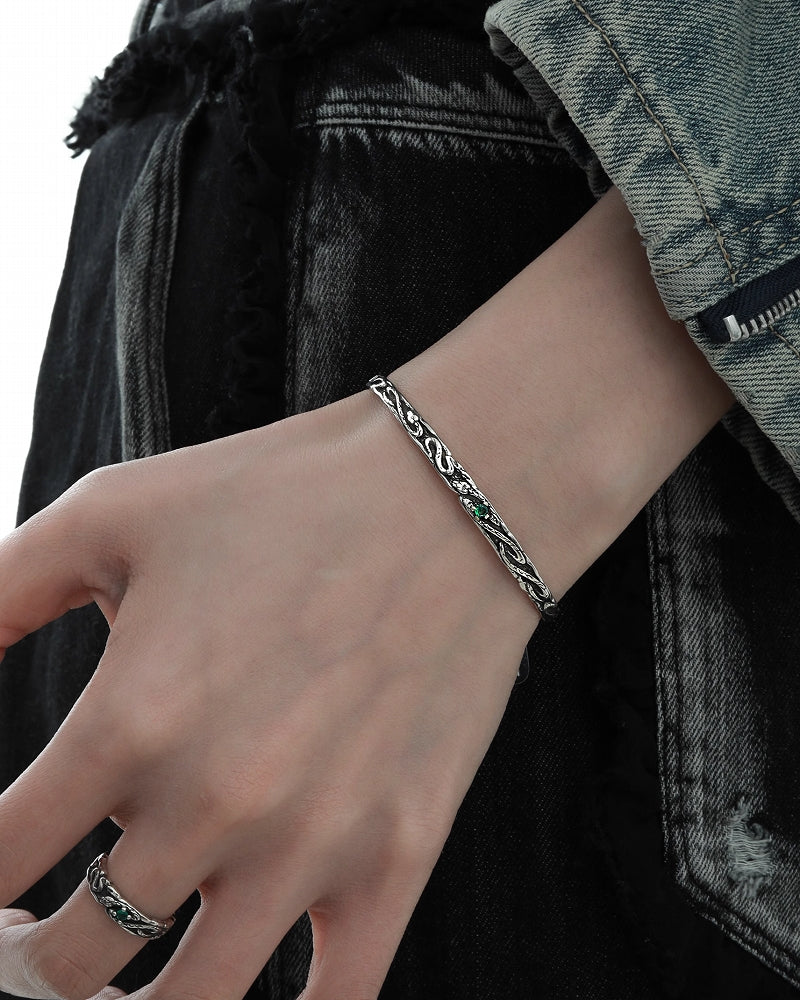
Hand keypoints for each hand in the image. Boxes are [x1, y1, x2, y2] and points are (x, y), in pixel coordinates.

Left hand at [0, 388, 537, 999]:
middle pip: (68, 959)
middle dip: (22, 958)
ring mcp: (313, 844)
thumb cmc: (280, 494)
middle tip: (23, 935)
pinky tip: (239, 985)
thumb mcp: (111, 513)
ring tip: (111, 973)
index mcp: (129, 719)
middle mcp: (214, 804)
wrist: (449, 498)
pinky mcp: (397, 856)